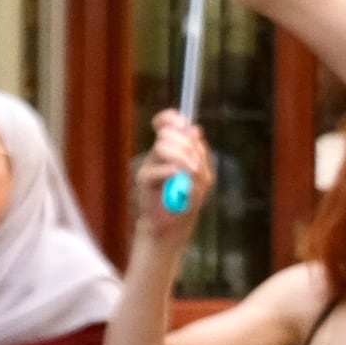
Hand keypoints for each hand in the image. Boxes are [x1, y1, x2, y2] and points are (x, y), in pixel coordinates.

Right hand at [133, 113, 217, 246]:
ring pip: (162, 147)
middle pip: (168, 134)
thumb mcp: (202, 177)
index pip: (166, 122)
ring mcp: (150, 164)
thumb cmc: (187, 200)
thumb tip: (195, 130)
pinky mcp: (143, 180)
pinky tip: (177, 178)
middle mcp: (160, 153)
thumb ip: (200, 154)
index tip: (182, 123)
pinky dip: (169, 172)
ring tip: (191, 173)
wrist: (172, 226)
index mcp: (174, 147)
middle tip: (196, 166)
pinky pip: (155, 170)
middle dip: (186, 146)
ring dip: (182, 158)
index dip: (171, 118)